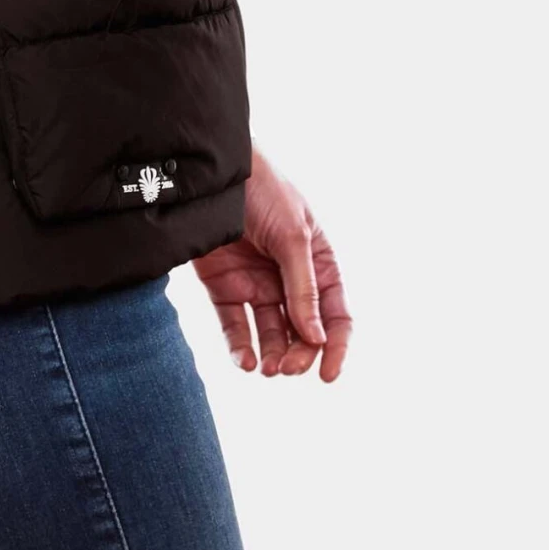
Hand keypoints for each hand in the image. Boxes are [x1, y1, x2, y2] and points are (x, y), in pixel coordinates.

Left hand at [192, 145, 351, 380]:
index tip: (328, 375)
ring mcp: (256, 283)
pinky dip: (241, 348)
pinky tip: (245, 361)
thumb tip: (317, 338)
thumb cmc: (263, 192)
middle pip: (303, 329)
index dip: (336, 345)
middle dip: (300, 353)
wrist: (212, 175)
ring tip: (268, 369)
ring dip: (273, 355)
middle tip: (288, 368)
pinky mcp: (224, 287)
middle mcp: (289, 277)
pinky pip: (236, 326)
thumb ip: (303, 288)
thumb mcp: (292, 236)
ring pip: (271, 334)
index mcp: (317, 261)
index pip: (334, 312)